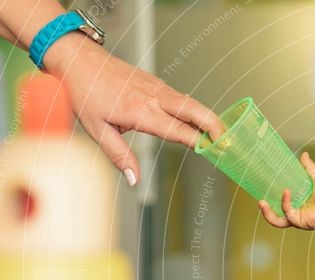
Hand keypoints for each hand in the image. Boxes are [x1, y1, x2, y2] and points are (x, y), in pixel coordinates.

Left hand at [47, 36, 224, 185]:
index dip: (199, 142)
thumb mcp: (96, 130)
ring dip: (208, 118)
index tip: (215, 152)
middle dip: (215, 126)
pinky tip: (198, 121)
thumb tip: (135, 180)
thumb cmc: (85, 92)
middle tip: (229, 141)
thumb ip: (119, 156)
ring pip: (191, 103)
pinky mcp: (156, 83)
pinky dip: (194, 110)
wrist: (79, 60)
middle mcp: (154, 97)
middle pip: (194, 111)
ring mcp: (157, 88)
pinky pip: (180, 98)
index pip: (179, 131)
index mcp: (141, 112)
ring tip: (221, 136)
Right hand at [259, 152, 314, 230]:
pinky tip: (286, 191)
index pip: (281, 200)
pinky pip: (286, 212)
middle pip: (275, 213)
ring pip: (276, 220)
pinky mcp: (297, 221)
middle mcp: (295, 211)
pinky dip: (284, 202)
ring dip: (267, 213)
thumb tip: (304, 154)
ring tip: (261, 203)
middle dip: (265, 210)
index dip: (272, 195)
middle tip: (259, 200)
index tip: (264, 186)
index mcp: (298, 202)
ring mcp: (296, 217)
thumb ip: (308, 166)